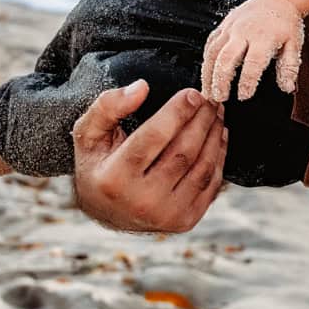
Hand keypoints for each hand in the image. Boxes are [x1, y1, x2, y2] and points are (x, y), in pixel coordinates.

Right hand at [72, 79, 225, 233]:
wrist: (106, 211)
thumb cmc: (98, 164)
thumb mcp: (88, 133)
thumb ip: (108, 106)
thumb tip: (142, 87)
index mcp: (114, 178)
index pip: (154, 137)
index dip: (177, 112)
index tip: (192, 93)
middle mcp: (141, 201)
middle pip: (183, 152)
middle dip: (201, 120)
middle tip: (210, 99)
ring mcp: (166, 215)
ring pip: (202, 167)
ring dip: (214, 135)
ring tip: (216, 113)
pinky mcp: (185, 221)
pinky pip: (210, 183)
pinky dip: (219, 156)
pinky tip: (219, 135)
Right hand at [202, 0, 305, 102]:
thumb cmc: (286, 24)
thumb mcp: (294, 44)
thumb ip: (289, 67)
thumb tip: (288, 89)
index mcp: (263, 37)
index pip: (253, 63)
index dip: (247, 81)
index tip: (244, 97)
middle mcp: (243, 31)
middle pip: (226, 58)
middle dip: (221, 80)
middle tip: (219, 99)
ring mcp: (230, 28)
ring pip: (213, 52)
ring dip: (208, 74)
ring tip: (208, 93)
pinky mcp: (223, 26)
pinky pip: (210, 44)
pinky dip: (206, 61)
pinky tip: (206, 76)